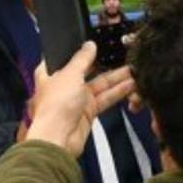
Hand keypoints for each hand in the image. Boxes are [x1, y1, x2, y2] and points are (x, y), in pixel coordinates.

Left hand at [26, 42, 135, 156]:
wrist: (58, 138)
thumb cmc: (54, 107)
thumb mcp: (70, 74)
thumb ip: (82, 58)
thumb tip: (89, 45)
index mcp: (50, 74)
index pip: (63, 58)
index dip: (76, 51)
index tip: (91, 44)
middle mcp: (63, 87)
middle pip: (85, 71)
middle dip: (102, 64)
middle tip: (119, 56)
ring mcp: (76, 100)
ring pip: (98, 86)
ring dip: (115, 78)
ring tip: (131, 69)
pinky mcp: (87, 113)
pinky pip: (104, 99)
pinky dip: (117, 92)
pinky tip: (130, 84)